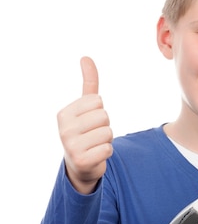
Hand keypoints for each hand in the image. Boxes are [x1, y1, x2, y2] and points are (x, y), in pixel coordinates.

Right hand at [57, 57, 112, 193]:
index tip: (90, 122)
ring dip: (106, 140)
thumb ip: (89, 83)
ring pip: (108, 133)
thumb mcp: (85, 108)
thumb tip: (86, 57)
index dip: (99, 112)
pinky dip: (106, 153)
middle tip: (93, 136)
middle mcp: (64, 129)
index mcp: (64, 114)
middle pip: (104, 116)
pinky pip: (108, 149)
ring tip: (94, 145)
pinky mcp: (82, 161)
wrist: (80, 165)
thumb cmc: (85, 132)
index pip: (98, 101)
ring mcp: (71, 146)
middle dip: (104, 126)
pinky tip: (95, 156)